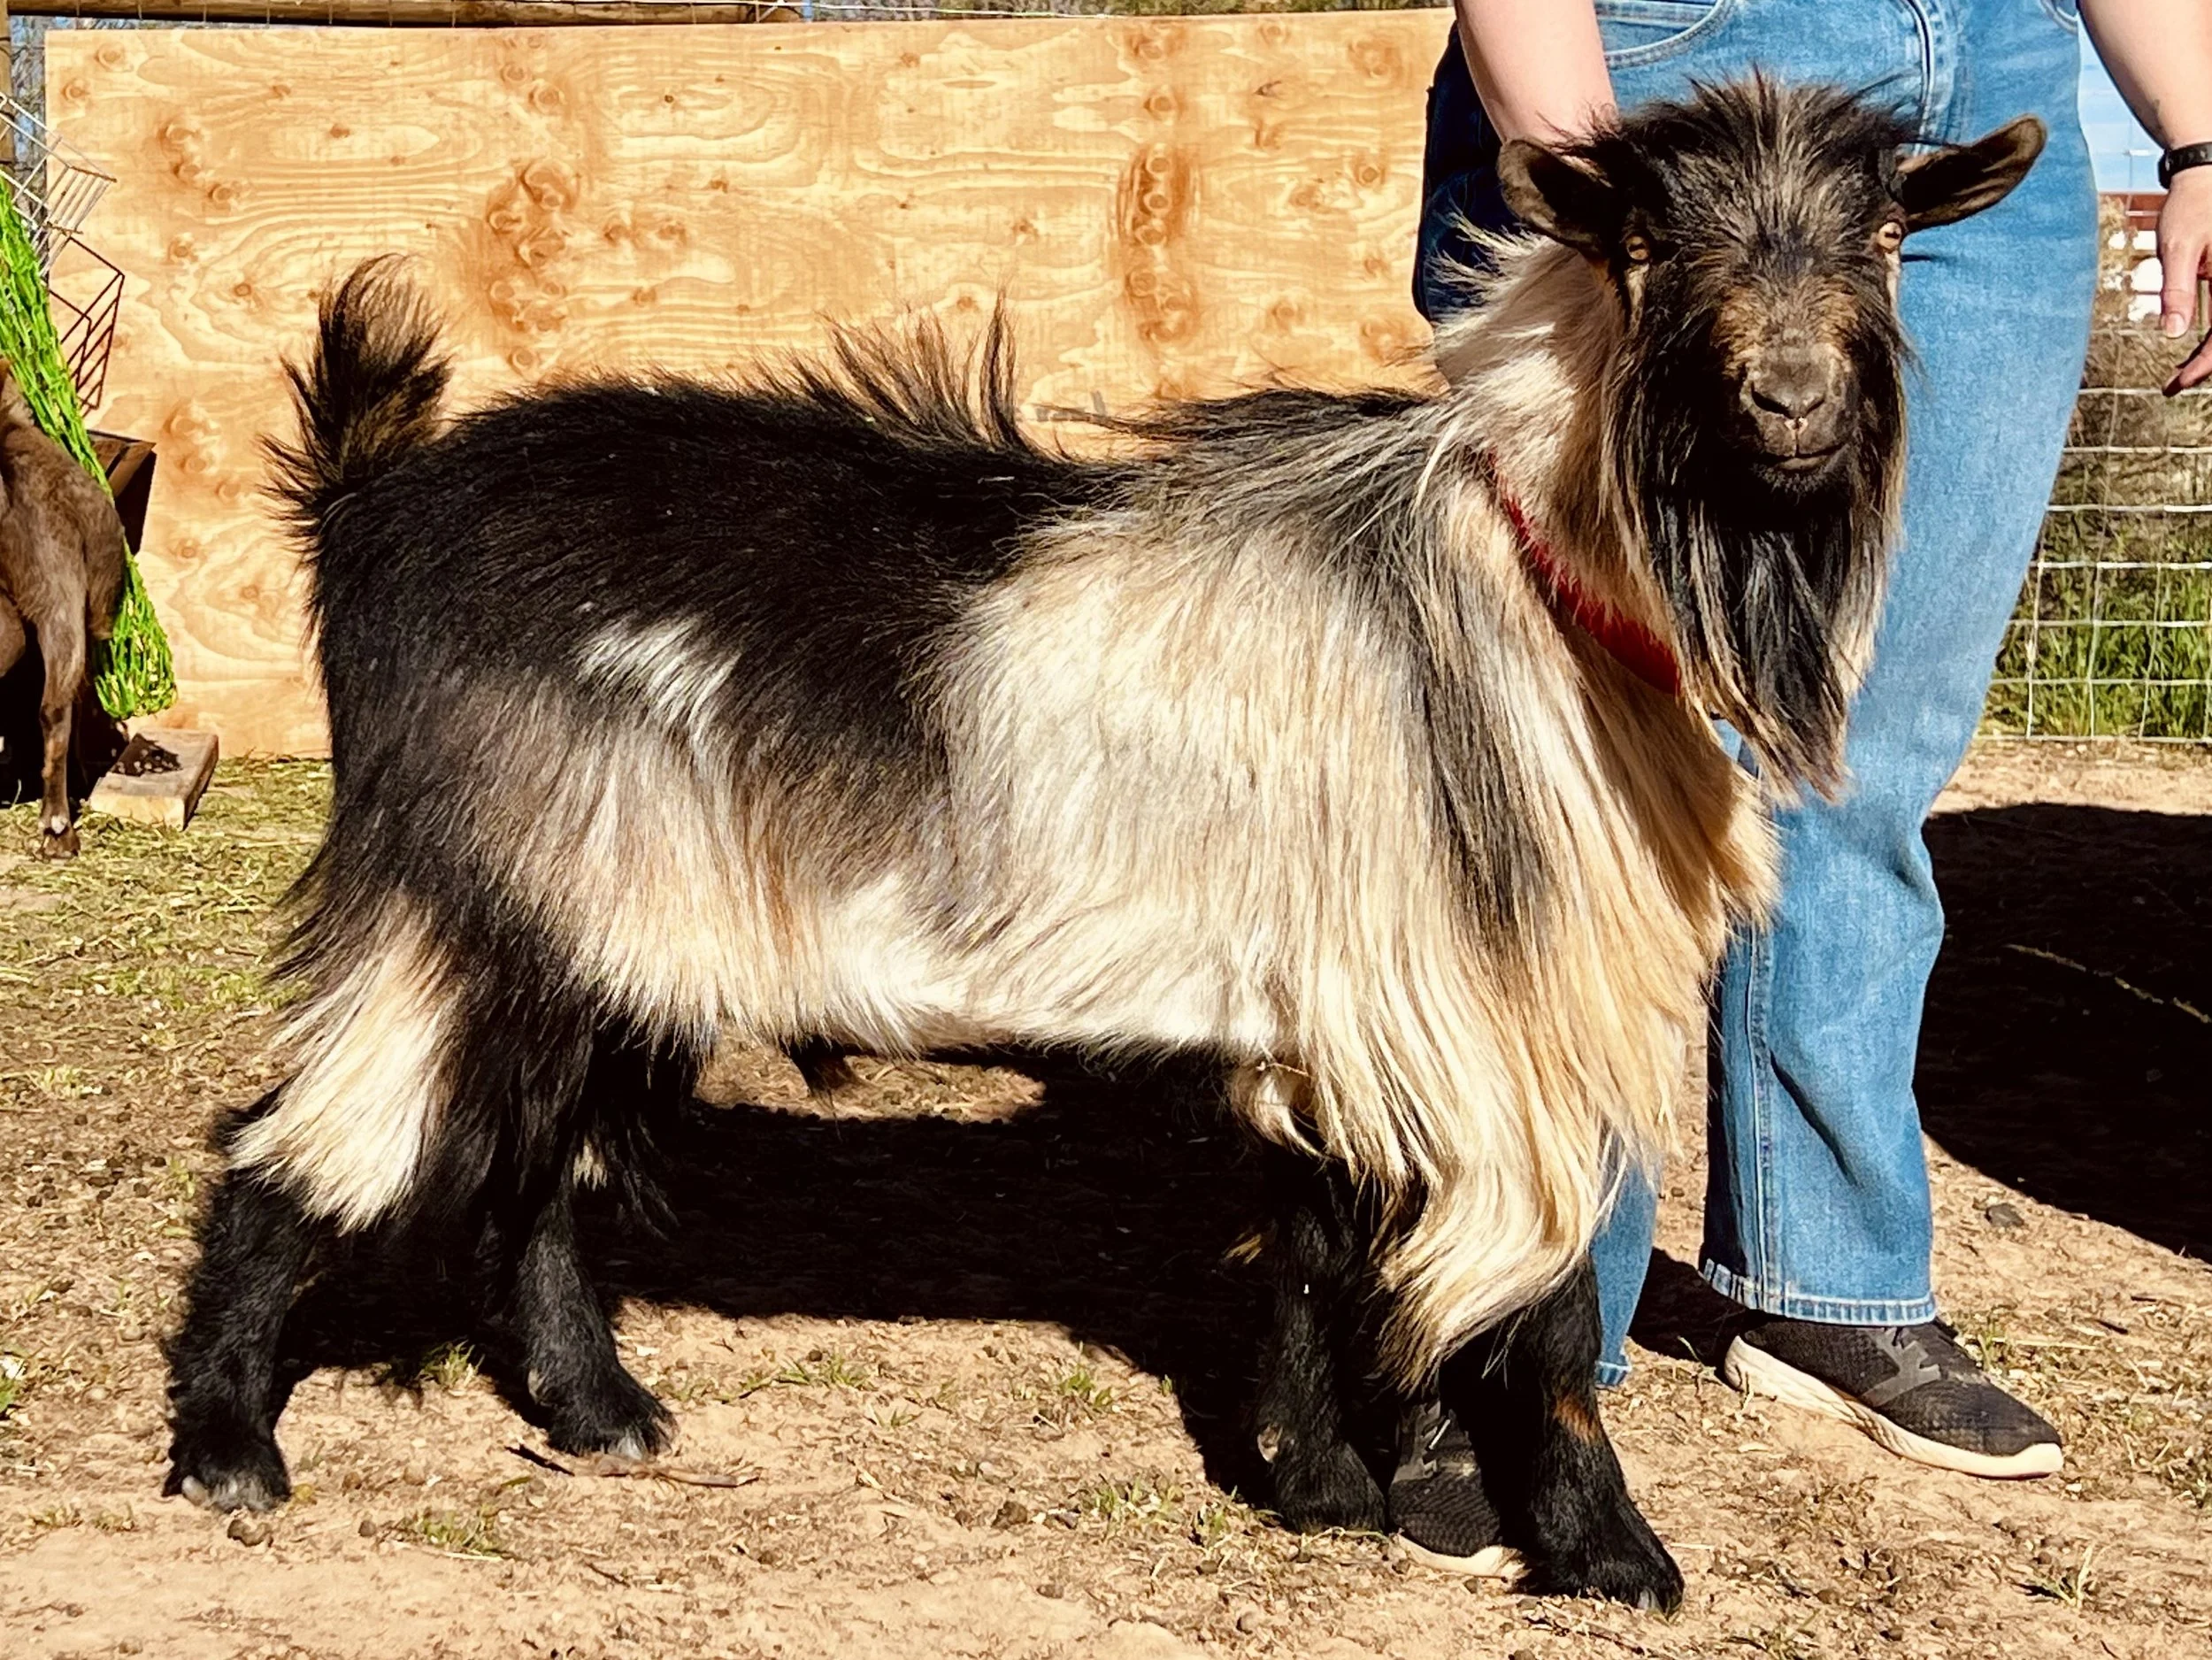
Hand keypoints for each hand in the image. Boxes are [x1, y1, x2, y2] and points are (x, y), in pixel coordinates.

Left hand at [2159, 168, 2211, 393]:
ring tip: (2182, 372)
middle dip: (2207, 362)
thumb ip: (2177, 290)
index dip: (2205, 363)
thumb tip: (2173, 333)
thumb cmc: (2191, 205)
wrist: (2207, 173)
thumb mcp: (2178, 247)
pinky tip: (2194, 345)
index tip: (2179, 382)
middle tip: (2175, 384)